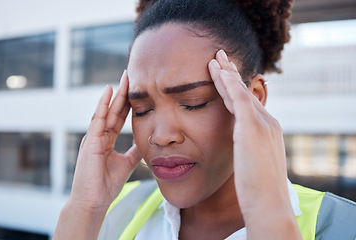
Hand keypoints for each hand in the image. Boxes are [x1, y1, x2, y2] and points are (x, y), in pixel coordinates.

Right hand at [69, 70, 141, 211]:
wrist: (94, 201)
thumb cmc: (106, 184)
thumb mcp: (126, 163)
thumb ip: (134, 151)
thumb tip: (146, 142)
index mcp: (106, 140)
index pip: (119, 116)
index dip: (128, 103)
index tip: (138, 89)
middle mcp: (99, 136)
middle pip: (113, 110)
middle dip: (123, 93)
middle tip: (131, 75)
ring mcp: (93, 137)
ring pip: (106, 111)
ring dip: (115, 94)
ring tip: (124, 78)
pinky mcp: (90, 142)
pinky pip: (97, 119)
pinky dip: (103, 105)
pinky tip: (109, 92)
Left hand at [208, 50, 300, 238]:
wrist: (268, 206)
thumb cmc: (258, 192)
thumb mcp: (253, 165)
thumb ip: (247, 151)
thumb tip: (238, 149)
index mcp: (267, 131)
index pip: (248, 104)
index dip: (235, 89)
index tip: (225, 76)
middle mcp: (268, 123)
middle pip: (245, 93)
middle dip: (231, 74)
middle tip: (220, 58)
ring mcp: (262, 124)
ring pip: (241, 92)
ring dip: (227, 73)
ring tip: (215, 58)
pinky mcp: (253, 128)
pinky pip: (238, 99)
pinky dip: (228, 83)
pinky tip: (218, 71)